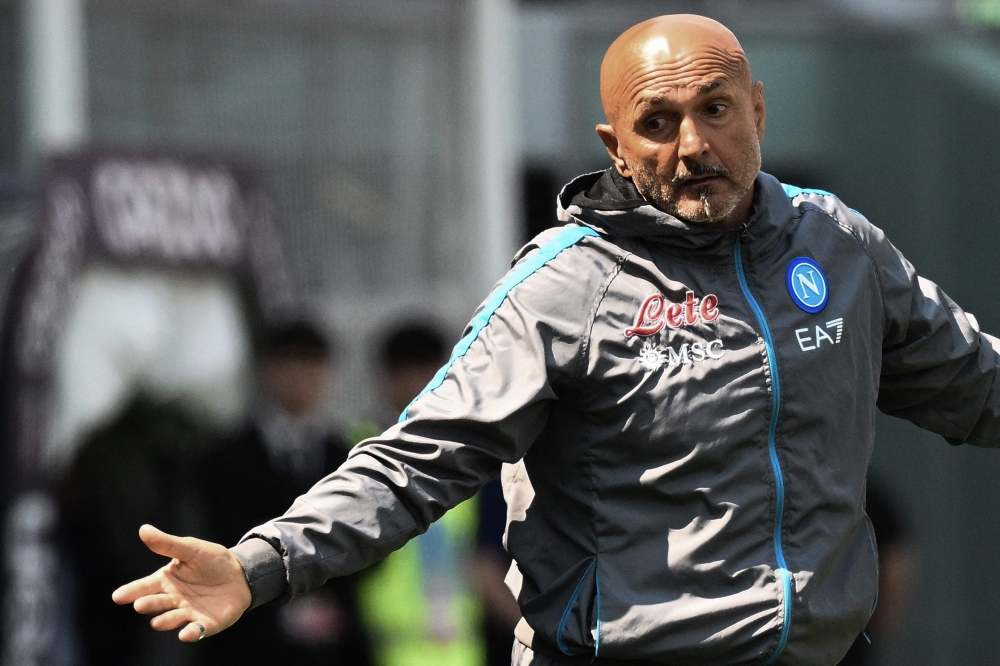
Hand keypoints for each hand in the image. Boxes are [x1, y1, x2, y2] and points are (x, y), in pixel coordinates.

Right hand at [111, 524, 251, 641]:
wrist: (240, 574)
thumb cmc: (211, 561)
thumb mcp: (191, 548)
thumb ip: (167, 543)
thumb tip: (143, 530)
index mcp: (167, 581)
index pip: (145, 586)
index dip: (131, 591)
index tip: (117, 596)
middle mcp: (173, 599)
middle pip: (157, 603)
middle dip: (148, 604)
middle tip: (140, 604)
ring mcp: (189, 613)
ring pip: (173, 619)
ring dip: (165, 621)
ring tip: (156, 622)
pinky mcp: (206, 623)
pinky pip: (197, 630)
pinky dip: (190, 633)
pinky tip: (185, 634)